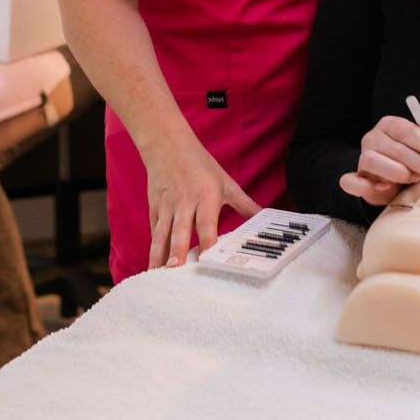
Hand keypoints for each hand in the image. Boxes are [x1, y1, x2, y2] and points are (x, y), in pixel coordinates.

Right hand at [143, 140, 260, 268]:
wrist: (168, 145)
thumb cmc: (200, 165)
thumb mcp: (227, 183)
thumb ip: (246, 205)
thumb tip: (266, 219)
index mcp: (206, 197)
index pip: (206, 224)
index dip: (206, 242)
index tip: (206, 261)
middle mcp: (185, 203)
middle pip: (180, 231)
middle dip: (177, 252)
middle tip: (174, 271)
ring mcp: (167, 206)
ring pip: (162, 234)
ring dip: (159, 254)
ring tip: (158, 274)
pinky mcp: (154, 208)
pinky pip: (153, 231)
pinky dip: (152, 248)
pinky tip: (152, 266)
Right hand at [339, 116, 419, 206]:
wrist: (384, 178)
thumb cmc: (406, 161)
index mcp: (389, 125)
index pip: (408, 130)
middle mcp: (373, 138)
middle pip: (397, 149)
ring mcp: (362, 158)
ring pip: (373, 161)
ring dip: (399, 173)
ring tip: (416, 180)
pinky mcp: (355, 178)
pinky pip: (351, 181)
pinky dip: (366, 186)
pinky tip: (384, 188)